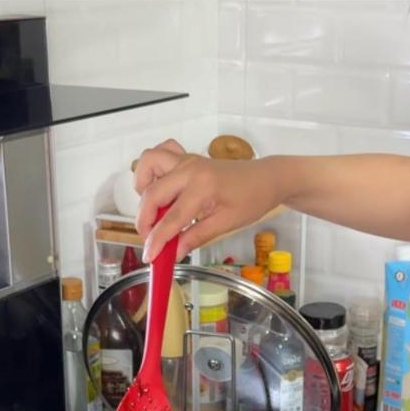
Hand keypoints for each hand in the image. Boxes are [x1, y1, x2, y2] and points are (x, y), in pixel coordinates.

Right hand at [132, 139, 282, 262]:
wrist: (266, 178)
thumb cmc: (252, 199)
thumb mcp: (227, 223)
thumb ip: (197, 236)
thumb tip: (175, 253)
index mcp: (203, 186)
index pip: (172, 218)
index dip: (157, 240)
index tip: (150, 257)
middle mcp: (190, 169)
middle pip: (153, 194)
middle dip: (145, 220)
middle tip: (151, 239)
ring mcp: (186, 160)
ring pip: (149, 163)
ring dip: (143, 187)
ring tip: (154, 209)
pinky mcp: (186, 158)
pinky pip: (160, 153)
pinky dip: (152, 169)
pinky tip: (159, 187)